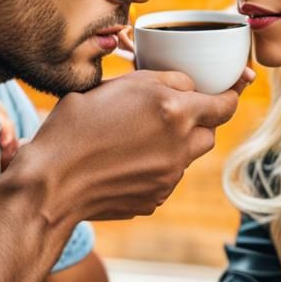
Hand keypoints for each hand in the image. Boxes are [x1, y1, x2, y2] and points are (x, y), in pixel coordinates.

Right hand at [19, 67, 252, 221]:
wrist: (52, 182)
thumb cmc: (75, 127)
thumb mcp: (116, 85)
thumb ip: (161, 81)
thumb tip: (189, 86)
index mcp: (174, 110)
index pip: (225, 103)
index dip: (229, 95)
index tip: (226, 93)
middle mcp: (180, 145)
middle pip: (210, 132)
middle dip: (197, 122)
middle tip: (168, 115)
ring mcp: (170, 177)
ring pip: (188, 157)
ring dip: (175, 146)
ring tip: (137, 140)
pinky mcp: (156, 200)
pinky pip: (167, 179)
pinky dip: (154, 169)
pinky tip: (123, 163)